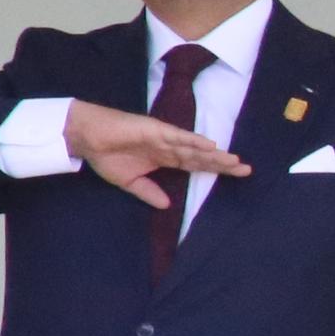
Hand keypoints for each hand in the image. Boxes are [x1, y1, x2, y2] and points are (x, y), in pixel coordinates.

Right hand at [64, 98, 247, 204]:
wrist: (87, 139)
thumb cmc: (106, 156)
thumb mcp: (130, 182)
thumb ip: (149, 192)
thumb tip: (167, 206)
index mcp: (164, 159)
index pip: (195, 165)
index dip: (215, 170)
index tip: (236, 175)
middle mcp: (169, 147)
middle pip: (201, 157)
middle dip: (223, 163)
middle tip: (246, 169)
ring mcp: (163, 137)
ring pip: (194, 147)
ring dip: (214, 154)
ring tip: (234, 160)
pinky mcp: (155, 129)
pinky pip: (178, 136)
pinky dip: (193, 140)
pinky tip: (210, 145)